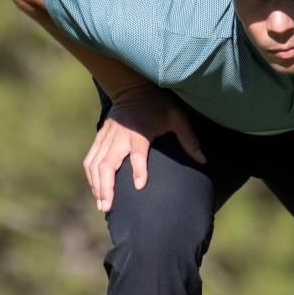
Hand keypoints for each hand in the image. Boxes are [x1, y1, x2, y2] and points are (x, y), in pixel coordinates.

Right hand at [83, 85, 205, 211]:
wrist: (133, 87)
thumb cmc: (158, 105)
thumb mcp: (177, 117)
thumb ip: (189, 139)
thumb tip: (203, 160)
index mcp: (140, 132)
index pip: (138, 153)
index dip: (139, 169)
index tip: (140, 186)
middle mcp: (120, 136)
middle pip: (108, 163)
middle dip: (107, 186)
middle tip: (108, 207)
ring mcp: (107, 137)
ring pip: (96, 163)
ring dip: (97, 185)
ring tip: (102, 205)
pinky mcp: (100, 137)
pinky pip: (90, 158)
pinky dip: (91, 175)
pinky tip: (95, 189)